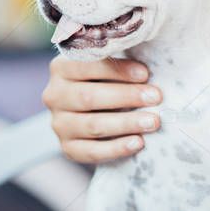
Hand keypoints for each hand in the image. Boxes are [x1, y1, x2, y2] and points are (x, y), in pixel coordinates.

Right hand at [42, 56, 162, 163]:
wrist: (93, 110)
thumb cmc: (108, 79)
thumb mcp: (109, 63)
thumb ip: (121, 59)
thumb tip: (148, 68)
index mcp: (61, 67)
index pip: (87, 66)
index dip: (117, 70)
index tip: (145, 74)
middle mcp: (54, 95)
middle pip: (89, 97)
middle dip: (126, 97)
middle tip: (155, 97)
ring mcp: (59, 123)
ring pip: (92, 125)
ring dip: (126, 123)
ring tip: (153, 121)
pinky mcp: (67, 147)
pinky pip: (92, 151)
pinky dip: (117, 148)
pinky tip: (138, 142)